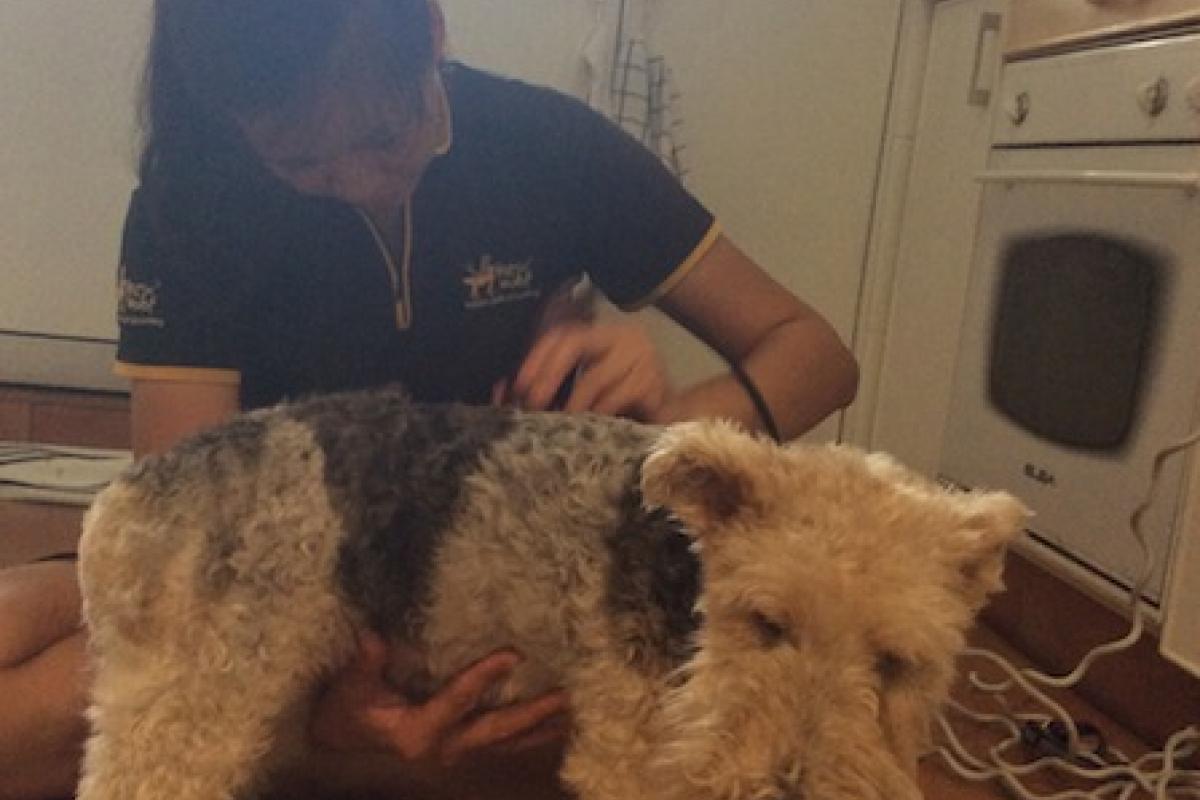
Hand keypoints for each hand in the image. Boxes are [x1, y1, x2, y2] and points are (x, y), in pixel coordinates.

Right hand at [309, 631, 569, 766]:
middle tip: (564, 694)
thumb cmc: (346, 709)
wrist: (338, 745)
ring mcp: (454, 755)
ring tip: (571, 713)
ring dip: (538, 728)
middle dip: (531, 712)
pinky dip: (527, 737)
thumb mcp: (350, 686)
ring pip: (504, 743)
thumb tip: (371, 635)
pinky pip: (501, 747)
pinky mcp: (460, 753)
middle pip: (495, 729)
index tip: (515, 653)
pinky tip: (553, 728)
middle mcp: (442, 747)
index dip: (485, 676)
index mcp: (417, 730)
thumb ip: (365, 662)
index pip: (457, 699)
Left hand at [499, 321, 674, 421]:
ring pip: (593, 377)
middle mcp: (625, 337)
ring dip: (570, 404)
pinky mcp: (654, 384)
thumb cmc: (623, 405)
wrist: (677, 418)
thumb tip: (503, 390)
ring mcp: (643, 358)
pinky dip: (596, 415)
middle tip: (531, 403)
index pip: (564, 333)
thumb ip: (553, 385)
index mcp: (605, 334)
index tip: (516, 383)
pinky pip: (615, 400)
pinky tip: (588, 427)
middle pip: (576, 343)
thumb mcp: (587, 388)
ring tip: (558, 422)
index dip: (538, 355)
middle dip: (547, 374)